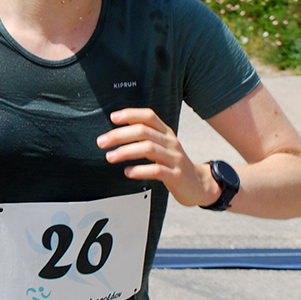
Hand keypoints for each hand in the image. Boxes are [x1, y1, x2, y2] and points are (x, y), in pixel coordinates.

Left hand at [96, 107, 219, 207]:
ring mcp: (174, 159)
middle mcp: (171, 143)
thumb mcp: (163, 146)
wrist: (199, 185)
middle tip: (102, 142)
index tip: (113, 118)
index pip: (149, 116)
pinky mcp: (176, 176)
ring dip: (126, 151)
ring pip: (149, 149)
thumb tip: (120, 128)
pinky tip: (128, 172)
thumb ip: (146, 137)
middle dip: (120, 135)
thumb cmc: (174, 165)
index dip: (130, 114)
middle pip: (144, 131)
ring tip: (110, 157)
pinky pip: (157, 171)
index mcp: (166, 133)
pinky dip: (140, 170)